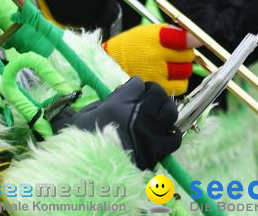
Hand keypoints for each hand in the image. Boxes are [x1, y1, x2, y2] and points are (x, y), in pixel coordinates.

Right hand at [60, 77, 180, 169]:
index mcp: (120, 107)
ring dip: (164, 111)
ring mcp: (152, 136)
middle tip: (146, 99)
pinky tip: (162, 134)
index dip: (136, 85)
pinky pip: (174, 138)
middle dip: (153, 94)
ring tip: (156, 115)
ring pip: (171, 114)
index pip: (138, 84)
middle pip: (159, 96)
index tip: (133, 89)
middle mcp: (140, 118)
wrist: (92, 172)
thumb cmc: (83, 141)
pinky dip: (170, 133)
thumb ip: (104, 101)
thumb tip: (120, 94)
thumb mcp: (85, 114)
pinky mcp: (158, 153)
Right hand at [103, 24, 197, 95]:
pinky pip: (181, 85)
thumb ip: (170, 32)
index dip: (192, 40)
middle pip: (188, 56)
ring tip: (171, 66)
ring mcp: (158, 73)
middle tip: (175, 54)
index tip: (196, 40)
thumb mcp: (146, 32)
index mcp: (153, 38)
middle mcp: (156, 55)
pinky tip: (170, 77)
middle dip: (185, 54)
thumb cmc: (130, 47)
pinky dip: (179, 81)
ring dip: (183, 68)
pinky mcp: (158, 88)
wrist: (109, 65)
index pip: (182, 38)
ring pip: (186, 71)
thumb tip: (194, 38)